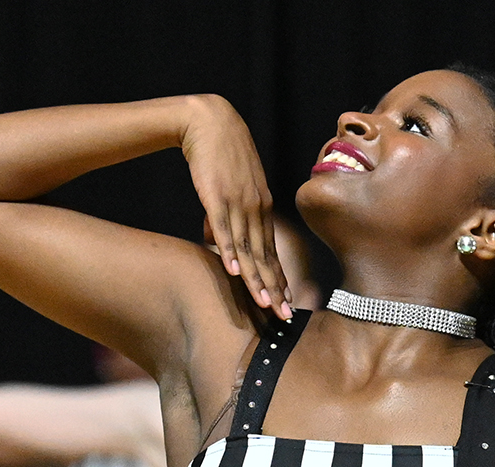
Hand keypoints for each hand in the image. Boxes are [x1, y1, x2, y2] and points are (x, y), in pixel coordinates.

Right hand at [180, 95, 290, 318]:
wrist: (208, 121)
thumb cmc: (218, 156)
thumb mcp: (226, 190)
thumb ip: (224, 217)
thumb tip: (213, 243)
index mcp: (261, 208)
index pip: (271, 252)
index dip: (279, 279)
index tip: (286, 304)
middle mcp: (255, 208)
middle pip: (265, 256)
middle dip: (275, 288)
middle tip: (284, 316)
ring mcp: (237, 202)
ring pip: (248, 248)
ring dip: (256, 278)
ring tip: (263, 304)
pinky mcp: (216, 195)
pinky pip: (224, 228)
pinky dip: (229, 251)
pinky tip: (235, 271)